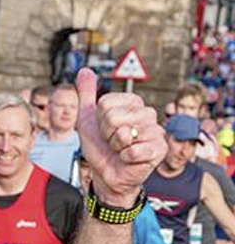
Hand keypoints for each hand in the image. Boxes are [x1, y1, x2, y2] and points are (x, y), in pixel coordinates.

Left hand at [76, 69, 165, 206]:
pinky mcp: (160, 149)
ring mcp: (155, 131)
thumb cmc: (100, 146)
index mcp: (132, 102)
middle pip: (113, 117)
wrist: (106, 173)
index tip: (104, 129)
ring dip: (116, 146)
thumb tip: (84, 70)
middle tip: (112, 141)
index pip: (105, 104)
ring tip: (121, 149)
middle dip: (106, 134)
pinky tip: (130, 159)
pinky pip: (135, 150)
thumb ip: (86, 94)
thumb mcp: (87, 118)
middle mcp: (147, 113)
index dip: (99, 120)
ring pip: (123, 134)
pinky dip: (126, 157)